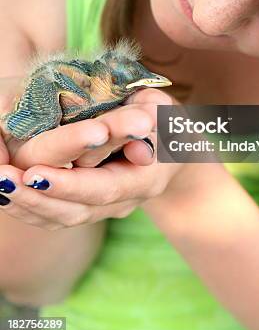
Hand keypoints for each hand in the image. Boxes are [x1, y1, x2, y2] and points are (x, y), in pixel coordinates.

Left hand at [0, 89, 184, 229]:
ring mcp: (106, 210)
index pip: (105, 188)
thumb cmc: (164, 122)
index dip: (70, 183)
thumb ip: (152, 112)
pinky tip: (5, 193)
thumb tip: (143, 123)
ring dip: (26, 205)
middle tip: (3, 179)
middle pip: (77, 211)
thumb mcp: (163, 110)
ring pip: (63, 219)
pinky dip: (29, 208)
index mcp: (144, 179)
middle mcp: (124, 203)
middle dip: (37, 197)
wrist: (170, 153)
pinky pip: (56, 218)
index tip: (36, 172)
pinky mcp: (89, 208)